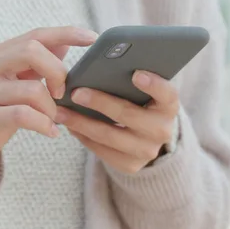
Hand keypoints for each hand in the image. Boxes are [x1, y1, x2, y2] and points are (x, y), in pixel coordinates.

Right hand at [0, 26, 97, 177]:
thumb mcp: (16, 84)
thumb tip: (64, 43)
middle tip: (62, 93)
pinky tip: (50, 132)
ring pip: (32, 89)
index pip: (35, 35)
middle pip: (32, 51)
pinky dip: (44, 124)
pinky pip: (23, 115)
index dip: (66, 33)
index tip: (92, 38)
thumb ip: (37, 65)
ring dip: (52, 108)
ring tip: (53, 119)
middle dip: (58, 72)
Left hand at [55, 71, 178, 173]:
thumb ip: (129, 78)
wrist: (146, 136)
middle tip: (76, 93)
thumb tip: (101, 63)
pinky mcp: (131, 165)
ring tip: (61, 111)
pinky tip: (69, 124)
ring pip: (109, 136)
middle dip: (100, 103)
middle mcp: (162, 130)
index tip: (136, 73)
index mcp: (168, 106)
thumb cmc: (139, 101)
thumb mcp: (142, 90)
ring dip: (81, 122)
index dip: (154, 85)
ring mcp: (147, 151)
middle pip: (128, 115)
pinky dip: (83, 136)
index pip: (167, 94)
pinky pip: (102, 151)